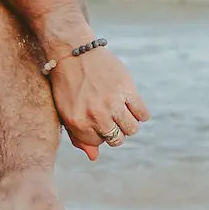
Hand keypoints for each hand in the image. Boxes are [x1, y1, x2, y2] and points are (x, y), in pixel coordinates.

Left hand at [49, 44, 149, 160]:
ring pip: (132, 129)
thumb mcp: (65, 111)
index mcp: (78, 123)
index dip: (99, 132)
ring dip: (128, 123)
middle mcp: (96, 115)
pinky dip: (140, 112)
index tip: (96, 120)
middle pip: (117, 138)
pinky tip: (130, 103)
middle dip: (115, 130)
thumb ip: (79, 136)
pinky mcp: (127, 89)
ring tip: (121, 110)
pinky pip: (143, 114)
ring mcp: (113, 103)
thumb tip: (94, 157)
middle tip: (110, 115)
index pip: (99, 143)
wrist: (74, 51)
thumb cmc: (67, 83)